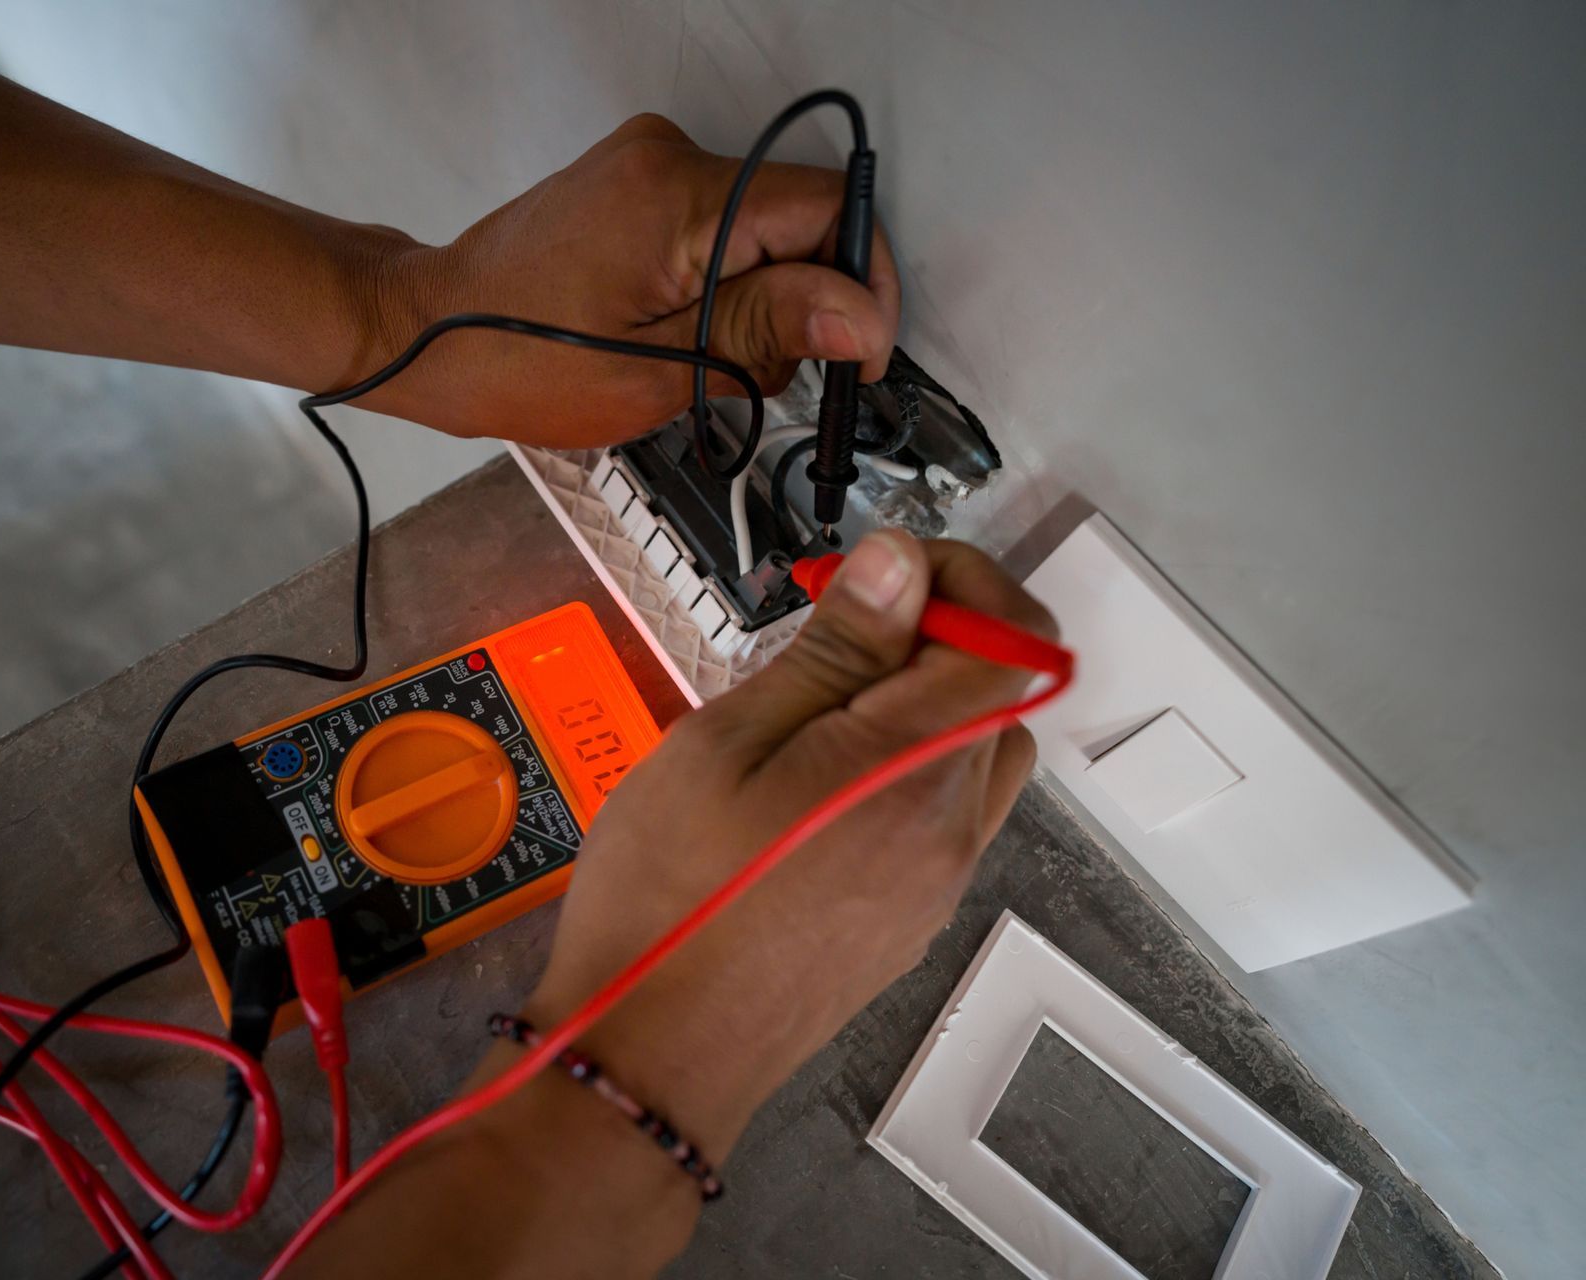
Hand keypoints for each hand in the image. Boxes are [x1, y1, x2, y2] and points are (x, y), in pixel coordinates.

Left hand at [354, 113, 900, 445]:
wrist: (427, 336)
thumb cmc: (516, 361)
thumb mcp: (657, 367)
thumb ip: (765, 330)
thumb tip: (860, 317)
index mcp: (676, 196)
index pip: (827, 210)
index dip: (861, 284)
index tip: (859, 356)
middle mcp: (667, 157)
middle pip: (802, 217)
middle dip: (808, 303)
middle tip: (765, 374)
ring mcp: (649, 163)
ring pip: (766, 227)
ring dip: (765, 300)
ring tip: (706, 361)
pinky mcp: (637, 182)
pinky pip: (722, 226)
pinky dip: (726, 282)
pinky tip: (689, 332)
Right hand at [522, 531, 1056, 1160]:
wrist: (653, 1055)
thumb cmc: (669, 901)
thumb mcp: (727, 742)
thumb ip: (832, 650)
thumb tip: (902, 565)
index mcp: (910, 770)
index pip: (1009, 638)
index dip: (956, 581)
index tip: (875, 575)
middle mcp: (949, 829)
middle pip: (1000, 693)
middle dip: (935, 637)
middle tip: (834, 633)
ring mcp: (937, 882)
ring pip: (978, 755)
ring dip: (926, 705)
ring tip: (819, 708)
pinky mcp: (911, 919)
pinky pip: (945, 816)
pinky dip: (910, 769)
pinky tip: (817, 783)